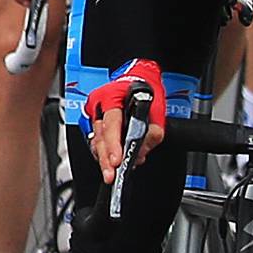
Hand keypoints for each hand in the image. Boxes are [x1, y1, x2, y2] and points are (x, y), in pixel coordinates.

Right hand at [84, 61, 164, 184]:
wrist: (139, 78)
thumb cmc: (145, 88)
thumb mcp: (157, 107)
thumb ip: (153, 130)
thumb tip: (142, 151)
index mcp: (111, 96)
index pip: (111, 124)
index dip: (113, 145)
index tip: (116, 161)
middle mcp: (98, 105)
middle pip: (99, 136)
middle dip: (105, 158)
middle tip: (111, 174)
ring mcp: (94, 113)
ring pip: (96, 140)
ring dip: (104, 158)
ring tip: (112, 172)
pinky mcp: (96, 122)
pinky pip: (97, 140)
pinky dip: (105, 152)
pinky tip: (112, 162)